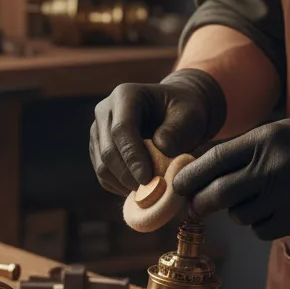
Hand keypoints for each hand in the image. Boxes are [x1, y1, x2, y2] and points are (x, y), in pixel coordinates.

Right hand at [90, 69, 226, 194]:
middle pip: (107, 150)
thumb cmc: (185, 112)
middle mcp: (104, 111)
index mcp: (125, 95)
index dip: (133, 156)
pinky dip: (119, 186)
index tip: (148, 179)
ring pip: (102, 165)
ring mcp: (98, 131)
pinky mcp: (98, 149)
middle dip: (128, 175)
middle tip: (150, 193)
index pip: (121, 129)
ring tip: (148, 193)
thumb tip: (160, 148)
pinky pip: (102, 174)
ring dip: (123, 184)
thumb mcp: (191, 115)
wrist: (174, 114)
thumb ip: (178, 130)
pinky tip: (140, 190)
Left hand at [172, 115, 289, 240]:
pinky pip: (261, 230)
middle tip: (196, 208)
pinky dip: (261, 225)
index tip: (177, 188)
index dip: (190, 178)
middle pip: (218, 195)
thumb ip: (242, 151)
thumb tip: (199, 172)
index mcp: (264, 140)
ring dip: (239, 212)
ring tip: (259, 199)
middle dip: (200, 204)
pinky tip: (278, 210)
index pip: (213, 162)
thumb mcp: (279, 133)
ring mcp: (287, 195)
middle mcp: (273, 167)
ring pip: (239, 216)